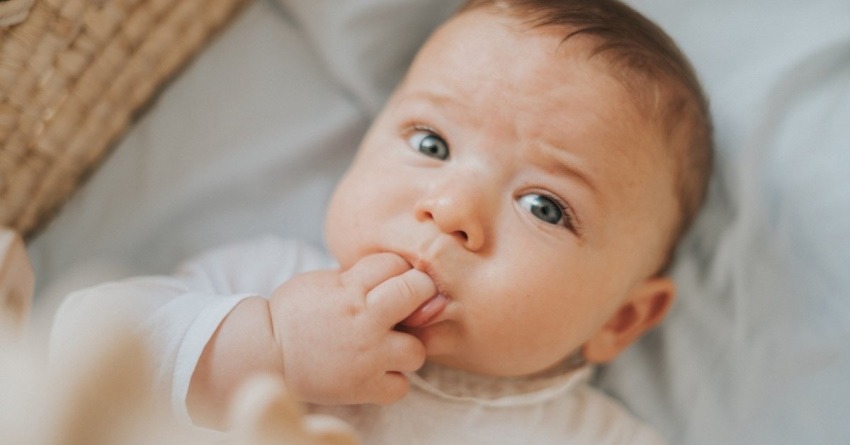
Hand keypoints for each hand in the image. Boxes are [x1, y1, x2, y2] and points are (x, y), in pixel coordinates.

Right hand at [268, 253, 435, 404]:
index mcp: (350, 288)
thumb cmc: (294, 313)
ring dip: (407, 347)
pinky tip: (378, 371)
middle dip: (417, 296)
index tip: (388, 281)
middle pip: (419, 292)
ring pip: (418, 348)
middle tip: (404, 307)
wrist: (266, 353)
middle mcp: (364, 319)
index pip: (396, 263)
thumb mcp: (324, 281)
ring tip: (389, 347)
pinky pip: (401, 386)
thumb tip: (396, 272)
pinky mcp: (364, 386)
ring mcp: (368, 355)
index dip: (396, 271)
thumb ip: (360, 277)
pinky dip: (393, 381)